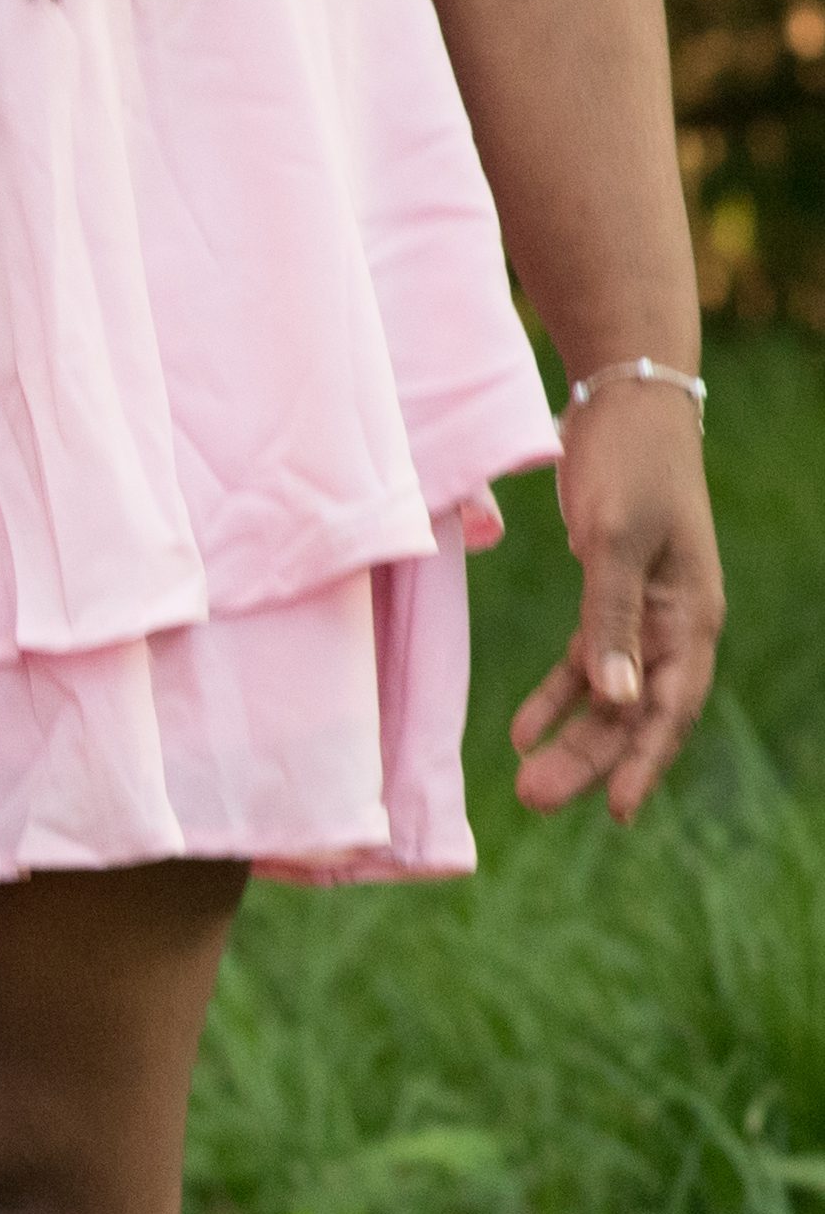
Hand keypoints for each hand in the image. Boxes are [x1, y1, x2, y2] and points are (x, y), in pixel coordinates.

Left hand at [510, 383, 723, 820]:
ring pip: (608, 692)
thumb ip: (612, 617)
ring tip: (527, 783)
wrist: (625, 403)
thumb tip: (617, 698)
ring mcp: (643, 610)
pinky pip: (587, 659)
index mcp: (690, 616)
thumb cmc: (629, 465)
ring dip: (570, 736)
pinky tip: (523, 728)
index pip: (668, 706)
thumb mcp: (617, 539)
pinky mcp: (610, 591)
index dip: (641, 759)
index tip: (613, 810)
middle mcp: (673, 623)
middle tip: (536, 800)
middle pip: (633, 709)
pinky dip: (558, 693)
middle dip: (590, 759)